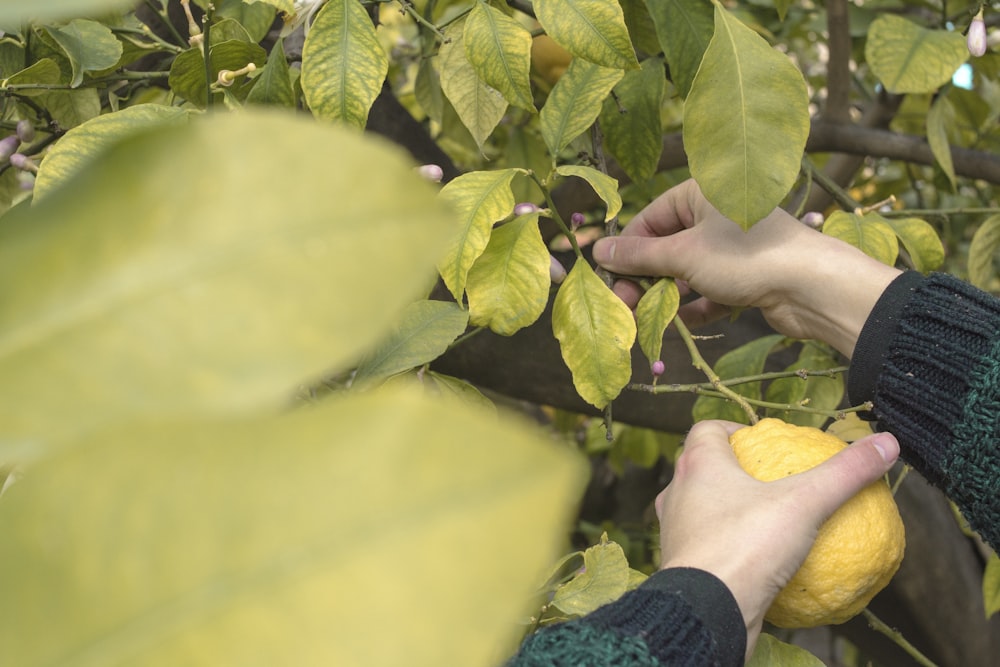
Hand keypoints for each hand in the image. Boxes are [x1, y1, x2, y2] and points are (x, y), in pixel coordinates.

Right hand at [591, 179, 901, 357]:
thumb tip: (597, 251)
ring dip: (668, 294)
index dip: (627, 250)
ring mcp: (734, 246)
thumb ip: (639, 256)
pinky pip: (712, 288)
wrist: (813, 286)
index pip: (649, 218)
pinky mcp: (749, 275)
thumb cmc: (744, 258)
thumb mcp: (683, 256)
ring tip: (651, 318)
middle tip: (627, 306)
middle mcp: (717, 214)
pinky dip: (698, 304)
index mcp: (701, 194)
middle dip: (646, 278)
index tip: (610, 280)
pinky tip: (686, 322)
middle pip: (667, 246)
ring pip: (688, 270)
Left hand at [655, 420, 899, 659]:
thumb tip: (886, 443)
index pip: (706, 429)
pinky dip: (733, 549)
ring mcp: (675, 531)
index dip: (733, 429)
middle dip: (734, 469)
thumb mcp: (805, 503)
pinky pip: (711, 549)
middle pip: (703, 468)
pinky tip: (762, 563)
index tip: (761, 441)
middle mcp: (678, 492)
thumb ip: (844, 473)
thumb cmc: (745, 546)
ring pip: (702, 509)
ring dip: (730, 510)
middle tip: (771, 479)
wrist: (706, 611)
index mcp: (697, 464)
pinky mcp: (683, 566)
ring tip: (768, 520)